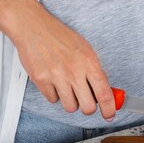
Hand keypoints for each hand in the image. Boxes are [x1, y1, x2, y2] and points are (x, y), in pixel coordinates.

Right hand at [8, 0, 116, 119]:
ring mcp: (57, 77)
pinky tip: (53, 81)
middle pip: (87, 107)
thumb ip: (94, 70)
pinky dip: (54, 94)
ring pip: (70, 107)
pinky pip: (53, 100)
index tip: (110, 115)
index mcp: (89, 62)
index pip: (104, 93)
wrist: (34, 27)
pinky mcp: (41, 80)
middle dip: (88, 107)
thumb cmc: (60, 37)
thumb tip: (104, 91)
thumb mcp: (85, 49)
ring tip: (67, 87)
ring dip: (70, 101)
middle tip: (85, 100)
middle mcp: (74, 71)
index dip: (109, 108)